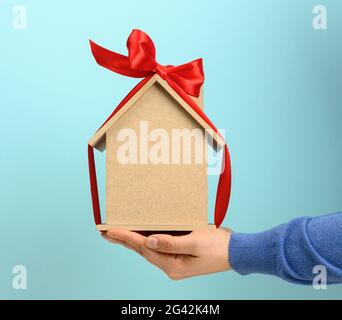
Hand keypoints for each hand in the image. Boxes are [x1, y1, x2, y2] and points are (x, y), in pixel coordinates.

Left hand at [102, 228, 231, 279]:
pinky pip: (159, 247)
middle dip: (124, 241)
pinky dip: (147, 240)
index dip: (126, 238)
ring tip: (118, 234)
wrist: (236, 252)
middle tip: (106, 232)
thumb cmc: (218, 247)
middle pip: (143, 251)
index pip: (144, 248)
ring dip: (134, 241)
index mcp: (173, 265)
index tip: (110, 231)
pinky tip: (141, 235)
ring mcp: (175, 262)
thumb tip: (148, 241)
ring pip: (149, 249)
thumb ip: (171, 243)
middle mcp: (171, 266)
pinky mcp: (180, 256)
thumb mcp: (195, 243)